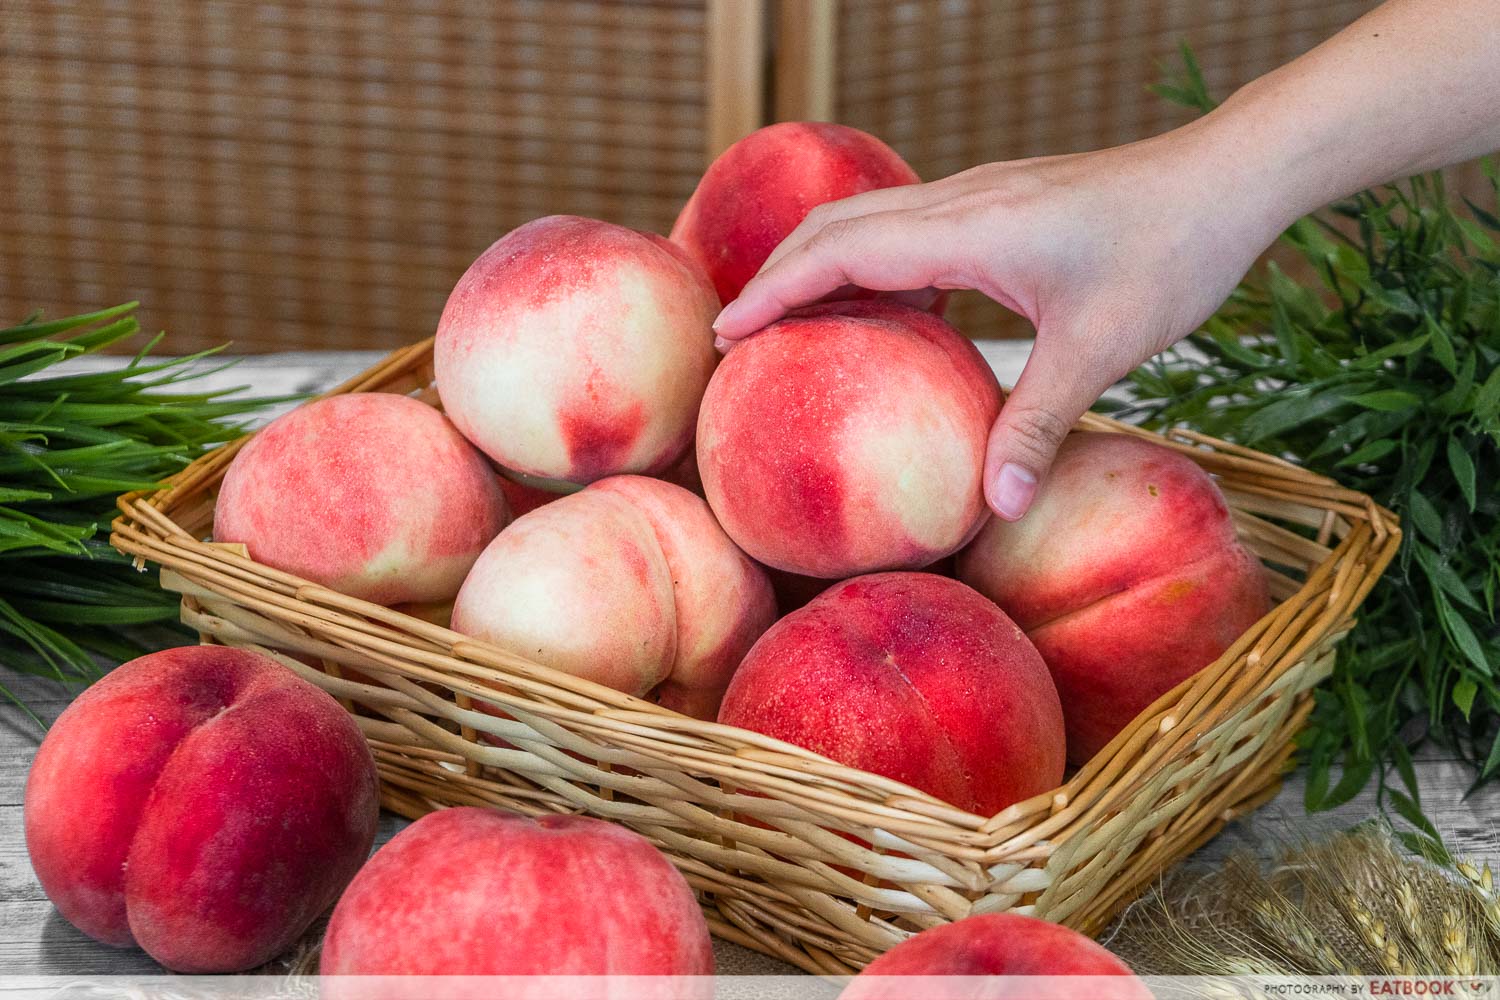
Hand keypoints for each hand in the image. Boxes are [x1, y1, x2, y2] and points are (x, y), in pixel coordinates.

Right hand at [711, 125, 1287, 519]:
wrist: (1227, 177)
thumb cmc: (1171, 250)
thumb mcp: (1100, 348)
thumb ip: (1037, 425)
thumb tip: (992, 506)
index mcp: (967, 229)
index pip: (838, 252)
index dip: (774, 292)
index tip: (724, 334)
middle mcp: (960, 202)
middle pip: (836, 226)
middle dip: (778, 276)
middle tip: (737, 337)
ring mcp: (979, 198)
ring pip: (870, 222)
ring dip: (821, 266)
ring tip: (793, 329)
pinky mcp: (1001, 206)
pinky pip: (912, 233)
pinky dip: (874, 269)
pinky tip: (890, 320)